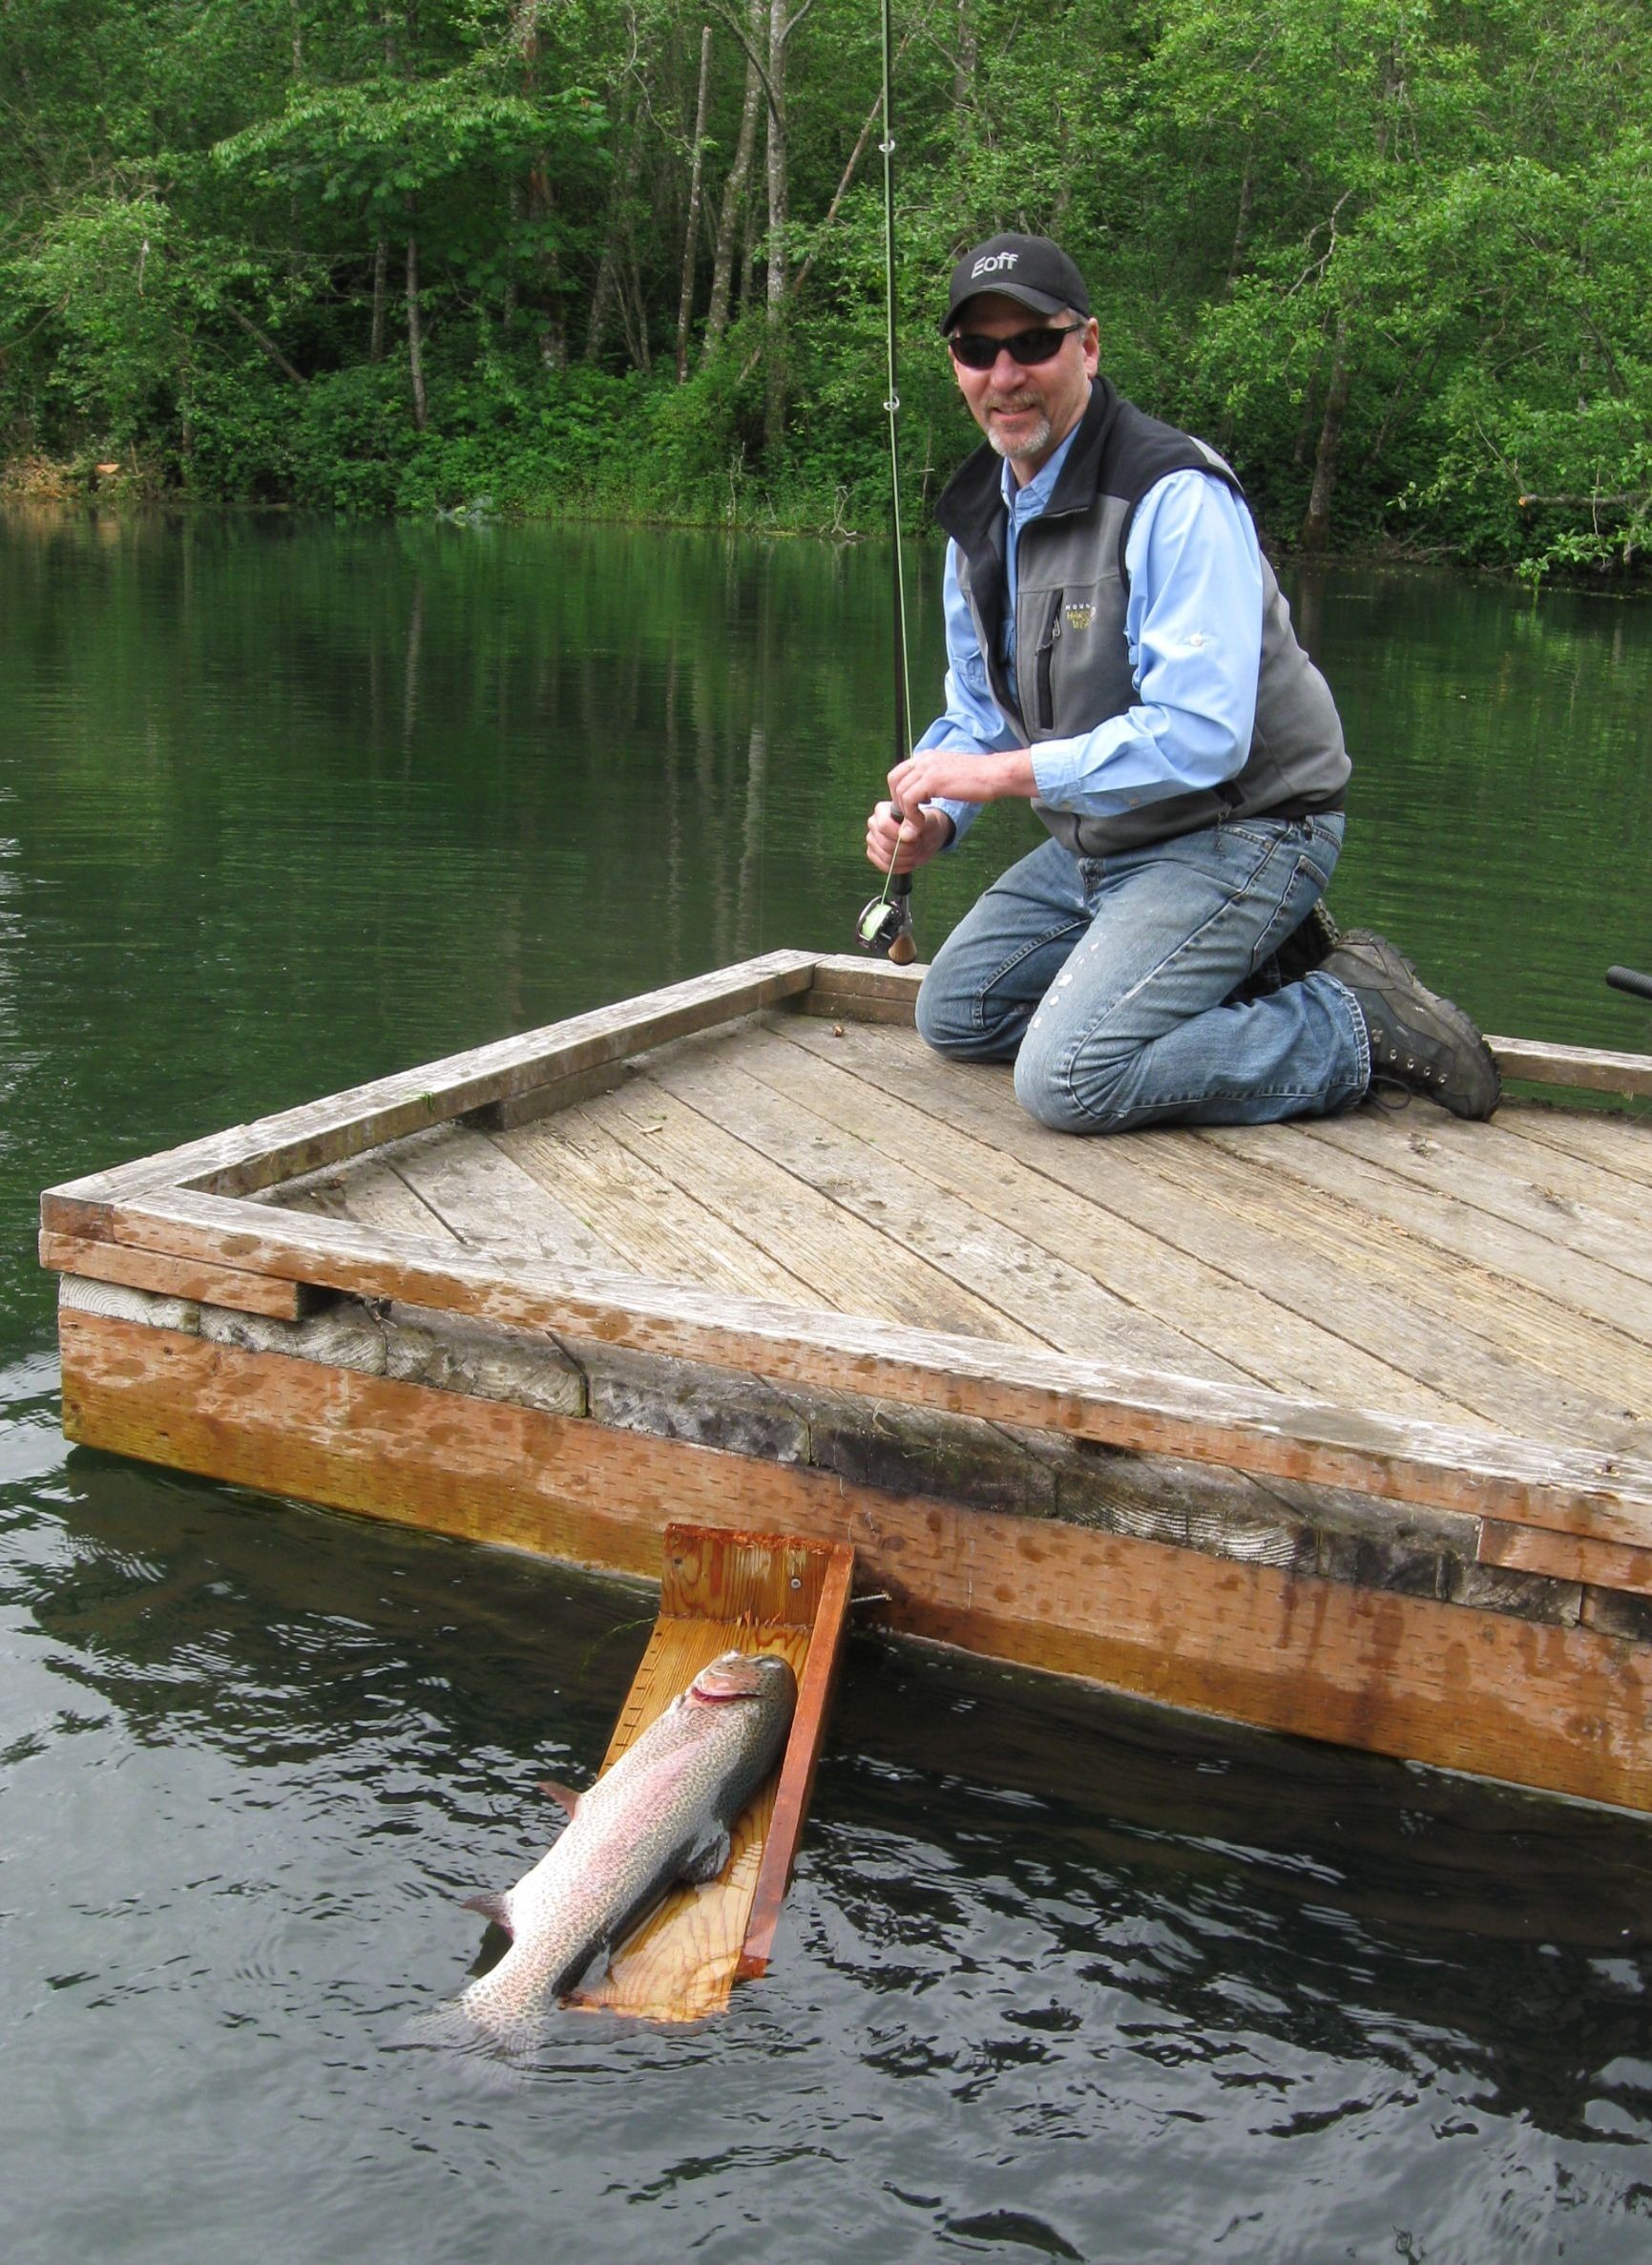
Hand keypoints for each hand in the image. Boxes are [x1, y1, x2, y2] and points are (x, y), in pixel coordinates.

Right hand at [866, 799, 951, 874]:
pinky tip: (909, 860)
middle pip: (885, 844)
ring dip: (906, 859)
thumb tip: (905, 835)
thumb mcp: (927, 821)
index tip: (915, 836)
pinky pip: (885, 867)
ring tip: (915, 851)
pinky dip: (901, 867)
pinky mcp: (873, 854)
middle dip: (907, 849)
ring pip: (886, 858)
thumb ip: (916, 825)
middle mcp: (873, 824)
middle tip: (918, 845)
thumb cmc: (926, 825)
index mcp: (882, 810)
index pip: (883, 826)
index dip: (901, 836)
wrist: (926, 835)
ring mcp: (871, 840)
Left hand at [887, 747, 1036, 817]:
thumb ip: (932, 786)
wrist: (995, 774)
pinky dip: (911, 815)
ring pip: (900, 792)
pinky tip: (922, 822)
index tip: (910, 808)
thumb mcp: (950, 778)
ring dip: (905, 813)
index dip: (899, 793)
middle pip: (894, 780)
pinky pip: (909, 800)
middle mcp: (924, 759)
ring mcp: (927, 768)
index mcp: (927, 757)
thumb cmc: (978, 779)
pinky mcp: (932, 780)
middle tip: (910, 817)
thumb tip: (922, 799)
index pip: (899, 772)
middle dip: (897, 802)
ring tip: (918, 824)